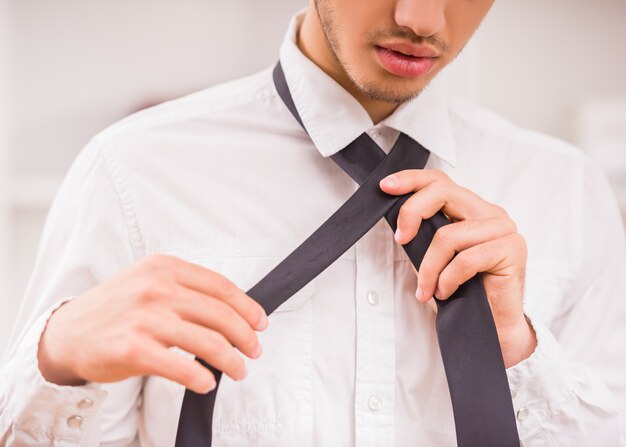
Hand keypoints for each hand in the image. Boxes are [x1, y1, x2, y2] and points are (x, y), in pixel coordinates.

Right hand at [38, 254, 267, 393]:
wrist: (68, 332)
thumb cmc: (116, 309)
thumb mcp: (149, 281)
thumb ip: (187, 290)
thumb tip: (234, 311)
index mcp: (164, 267)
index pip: (221, 286)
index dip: (247, 307)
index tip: (260, 323)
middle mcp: (156, 288)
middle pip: (220, 314)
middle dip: (245, 336)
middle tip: (255, 351)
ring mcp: (145, 318)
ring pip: (208, 341)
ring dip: (231, 360)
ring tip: (239, 370)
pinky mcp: (133, 348)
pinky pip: (182, 367)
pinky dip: (202, 378)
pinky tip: (207, 383)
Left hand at [380, 170, 535, 367]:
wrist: (491, 328)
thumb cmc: (463, 293)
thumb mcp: (434, 257)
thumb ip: (423, 233)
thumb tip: (398, 218)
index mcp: (472, 210)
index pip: (440, 181)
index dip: (412, 179)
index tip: (386, 187)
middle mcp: (490, 213)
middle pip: (443, 193)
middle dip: (413, 213)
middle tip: (400, 241)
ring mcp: (504, 229)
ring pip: (448, 235)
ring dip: (429, 268)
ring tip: (428, 289)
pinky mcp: (512, 250)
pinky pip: (465, 259)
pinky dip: (448, 279)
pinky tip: (447, 292)